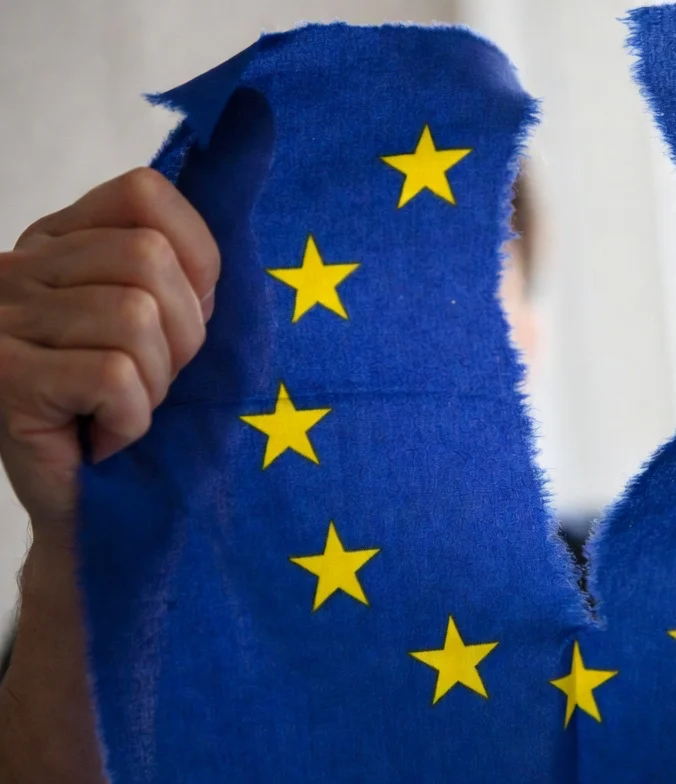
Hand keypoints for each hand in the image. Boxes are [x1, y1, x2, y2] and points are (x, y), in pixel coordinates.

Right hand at [0, 168, 217, 782]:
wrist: (103, 516)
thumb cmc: (152, 416)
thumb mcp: (188, 316)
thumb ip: (204, 238)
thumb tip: (257, 121)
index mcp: (66, 241)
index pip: (150, 195)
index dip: (201, 263)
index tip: (195, 319)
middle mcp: (21, 267)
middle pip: (152, 261)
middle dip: (185, 337)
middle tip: (155, 382)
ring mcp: (2, 322)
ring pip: (138, 319)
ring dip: (159, 384)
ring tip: (127, 412)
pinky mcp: (2, 381)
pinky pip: (115, 377)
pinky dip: (132, 419)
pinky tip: (103, 437)